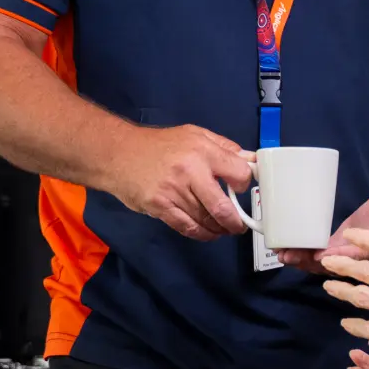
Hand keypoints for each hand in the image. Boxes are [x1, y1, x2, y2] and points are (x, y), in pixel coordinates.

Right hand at [112, 124, 253, 240]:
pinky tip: (208, 233)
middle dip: (235, 221)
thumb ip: (224, 147)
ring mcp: (173, 191)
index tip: (241, 189)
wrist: (117, 153)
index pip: (238, 172)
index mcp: (203, 151)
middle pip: (222, 206)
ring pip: (204, 219)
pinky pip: (186, 227)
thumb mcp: (195, 134)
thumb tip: (250, 160)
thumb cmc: (159, 144)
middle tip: (240, 225)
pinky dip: (201, 234)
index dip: (244, 184)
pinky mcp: (159, 207)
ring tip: (225, 229)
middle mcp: (190, 171)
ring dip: (219, 229)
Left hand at [278, 187, 368, 273]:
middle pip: (333, 265)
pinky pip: (317, 259)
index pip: (356, 256)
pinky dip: (301, 257)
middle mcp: (357, 259)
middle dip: (310, 262)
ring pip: (321, 265)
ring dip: (301, 261)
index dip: (339, 256)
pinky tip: (284, 252)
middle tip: (290, 255)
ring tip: (282, 254)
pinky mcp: (334, 253)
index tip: (322, 254)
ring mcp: (344, 258)